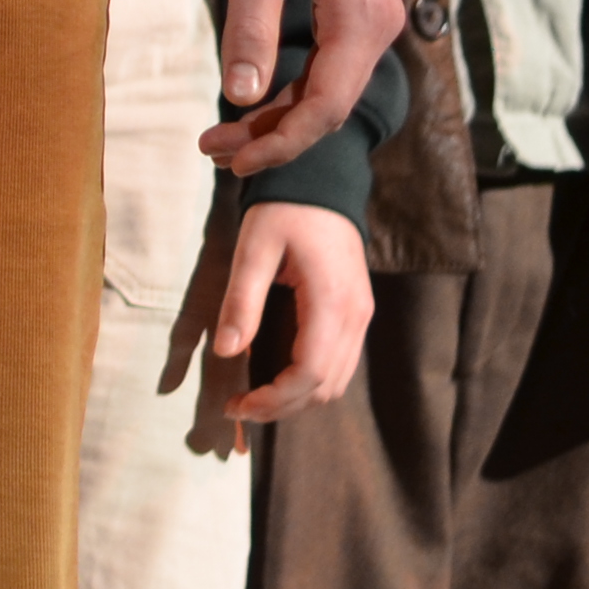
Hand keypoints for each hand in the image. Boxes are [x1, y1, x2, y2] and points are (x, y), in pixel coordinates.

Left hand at [176, 197, 368, 429]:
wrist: (322, 181)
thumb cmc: (284, 210)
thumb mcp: (253, 249)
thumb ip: (242, 301)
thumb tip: (226, 351)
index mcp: (331, 304)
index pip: (309, 375)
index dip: (273, 399)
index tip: (237, 404)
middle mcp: (355, 317)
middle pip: (325, 386)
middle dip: (282, 406)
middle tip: (239, 407)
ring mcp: (361, 316)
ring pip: (336, 380)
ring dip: (298, 398)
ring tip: (256, 398)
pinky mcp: (358, 312)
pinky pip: (341, 363)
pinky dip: (312, 381)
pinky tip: (281, 378)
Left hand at [203, 0, 401, 175]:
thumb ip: (252, 25)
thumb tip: (242, 96)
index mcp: (362, 16)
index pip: (327, 103)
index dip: (282, 140)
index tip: (233, 158)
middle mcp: (380, 27)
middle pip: (328, 106)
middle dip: (273, 136)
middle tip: (213, 152)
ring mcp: (373, 24)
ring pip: (328, 93)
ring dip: (279, 120)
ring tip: (224, 139)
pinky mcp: (358, 20)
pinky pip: (328, 72)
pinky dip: (290, 94)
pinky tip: (254, 108)